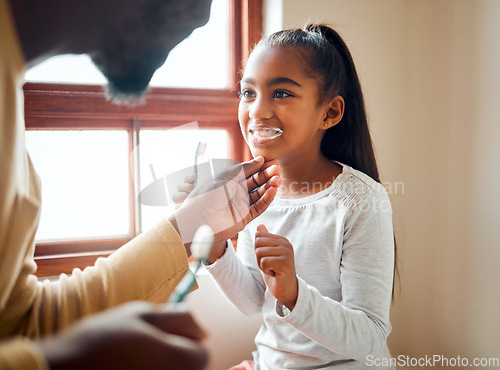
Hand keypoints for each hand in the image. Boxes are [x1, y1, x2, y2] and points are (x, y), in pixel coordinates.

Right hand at [38, 302, 207, 369]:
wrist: (62, 369)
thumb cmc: (100, 339)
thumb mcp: (141, 314)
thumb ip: (178, 319)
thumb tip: (203, 329)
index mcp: (179, 361)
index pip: (202, 353)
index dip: (187, 339)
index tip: (165, 334)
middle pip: (190, 366)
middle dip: (176, 353)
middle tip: (146, 344)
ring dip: (161, 363)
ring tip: (134, 357)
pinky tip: (129, 366)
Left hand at [169, 156, 279, 246]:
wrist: (199, 218)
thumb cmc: (208, 194)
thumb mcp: (226, 176)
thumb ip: (244, 168)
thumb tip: (260, 159)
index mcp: (229, 181)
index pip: (249, 172)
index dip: (260, 167)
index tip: (271, 162)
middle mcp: (236, 192)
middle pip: (256, 183)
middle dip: (267, 176)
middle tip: (277, 170)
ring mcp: (241, 205)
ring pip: (260, 194)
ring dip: (269, 187)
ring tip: (277, 180)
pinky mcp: (245, 218)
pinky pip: (259, 207)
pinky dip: (267, 199)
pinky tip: (273, 191)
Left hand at [255, 225, 297, 310]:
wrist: (286, 290)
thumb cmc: (276, 272)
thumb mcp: (268, 255)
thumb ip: (265, 241)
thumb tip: (259, 226)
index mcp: (281, 240)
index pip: (258, 235)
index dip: (258, 250)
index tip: (268, 259)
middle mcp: (286, 244)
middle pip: (257, 243)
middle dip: (259, 257)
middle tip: (270, 265)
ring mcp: (287, 252)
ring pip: (260, 252)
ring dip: (262, 265)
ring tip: (273, 269)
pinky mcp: (285, 262)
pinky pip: (264, 262)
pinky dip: (266, 270)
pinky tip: (275, 273)